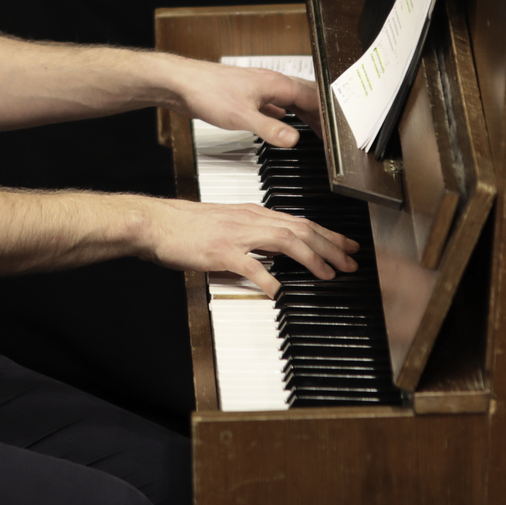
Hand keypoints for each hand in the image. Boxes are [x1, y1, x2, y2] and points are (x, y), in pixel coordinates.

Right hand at [131, 194, 358, 297]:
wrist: (155, 223)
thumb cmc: (185, 226)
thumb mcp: (226, 225)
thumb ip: (251, 238)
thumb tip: (273, 256)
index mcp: (252, 214)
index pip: (299, 221)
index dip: (327, 235)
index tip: (347, 246)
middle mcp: (249, 220)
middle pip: (300, 229)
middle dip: (330, 246)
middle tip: (351, 262)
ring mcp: (236, 234)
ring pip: (284, 241)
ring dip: (310, 258)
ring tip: (328, 274)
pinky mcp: (220, 251)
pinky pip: (249, 264)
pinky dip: (267, 277)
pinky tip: (278, 290)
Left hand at [168, 57, 322, 149]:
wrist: (181, 83)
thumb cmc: (207, 92)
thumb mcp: (242, 117)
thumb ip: (270, 129)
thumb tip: (293, 139)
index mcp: (276, 84)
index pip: (313, 99)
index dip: (329, 115)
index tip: (339, 130)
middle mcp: (270, 84)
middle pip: (305, 99)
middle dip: (321, 116)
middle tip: (332, 135)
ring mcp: (259, 89)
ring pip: (290, 102)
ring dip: (304, 116)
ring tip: (316, 130)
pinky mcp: (247, 96)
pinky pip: (275, 106)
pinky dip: (285, 117)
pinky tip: (283, 122)